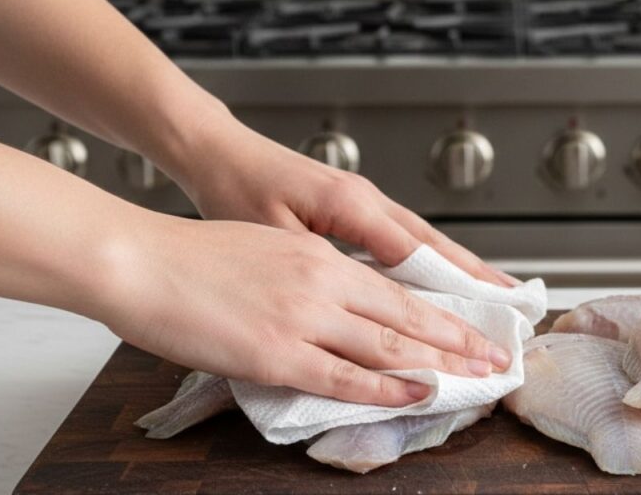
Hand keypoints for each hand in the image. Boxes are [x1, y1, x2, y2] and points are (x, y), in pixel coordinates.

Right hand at [104, 215, 511, 405]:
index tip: (475, 323)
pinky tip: (417, 393)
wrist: (144, 259)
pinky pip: (345, 376)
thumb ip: (311, 276)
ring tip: (477, 376)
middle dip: (459, 339)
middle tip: (497, 356)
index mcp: (322, 257)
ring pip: (389, 344)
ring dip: (439, 363)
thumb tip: (339, 304)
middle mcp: (325, 282)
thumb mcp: (270, 248)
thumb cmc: (197, 254)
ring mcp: (304, 318)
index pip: (400, 286)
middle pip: (409, 315)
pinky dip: (387, 387)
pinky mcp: (278, 353)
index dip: (443, 309)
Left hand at [174, 116, 516, 286]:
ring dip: (459, 266)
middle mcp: (367, 199)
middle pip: (435, 243)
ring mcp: (363, 200)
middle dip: (475, 276)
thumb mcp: (273, 235)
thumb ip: (321, 264)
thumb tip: (362, 299)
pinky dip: (430, 258)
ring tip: (492, 293)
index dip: (455, 287)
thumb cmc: (235, 188)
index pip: (418, 254)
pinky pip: (403, 236)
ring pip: (424, 238)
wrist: (217, 151)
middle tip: (512, 303)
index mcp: (352, 205)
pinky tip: (440, 276)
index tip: (485, 312)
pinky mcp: (353, 205)